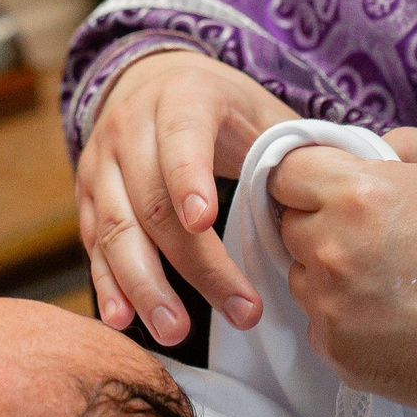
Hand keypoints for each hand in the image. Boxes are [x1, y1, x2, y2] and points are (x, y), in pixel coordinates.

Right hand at [74, 49, 295, 344]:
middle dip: (193, 263)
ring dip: (145, 286)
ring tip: (175, 331)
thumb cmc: (227, 111)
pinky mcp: (86, 195)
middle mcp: (130, 124)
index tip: (205, 221)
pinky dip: (107, 284)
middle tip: (238, 312)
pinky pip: (93, 245)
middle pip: (153, 200)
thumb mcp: (262, 111)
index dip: (190, 178)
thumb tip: (330, 195)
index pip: (182, 137)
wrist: (155, 85)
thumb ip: (290, 149)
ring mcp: (102, 162)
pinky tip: (122, 320)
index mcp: (183, 96)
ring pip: (116, 229)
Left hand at [268, 128, 416, 409]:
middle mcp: (332, 251)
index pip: (287, 173)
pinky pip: (324, 327)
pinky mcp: (340, 356)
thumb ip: (402, 145)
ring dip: (332, 276)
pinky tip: (397, 319)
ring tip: (393, 282)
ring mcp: (332, 310)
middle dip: (323, 225)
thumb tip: (363, 153)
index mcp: (356, 194)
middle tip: (378, 238)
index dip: (312, 178)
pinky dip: (348, 321)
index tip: (336, 188)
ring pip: (305, 280)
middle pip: (292, 227)